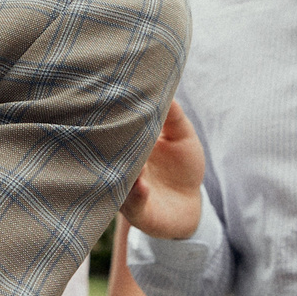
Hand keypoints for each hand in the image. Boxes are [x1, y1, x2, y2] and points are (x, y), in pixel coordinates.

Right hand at [119, 100, 203, 238]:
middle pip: (108, 151)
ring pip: (117, 178)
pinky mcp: (137, 211)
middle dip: (109, 139)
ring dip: (123, 168)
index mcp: (129, 144)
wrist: (188, 205)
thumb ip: (173, 114)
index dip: (112, 114)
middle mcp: (121, 165)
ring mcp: (126, 189)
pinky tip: (141, 184)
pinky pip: (133, 203)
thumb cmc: (182, 166)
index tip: (110, 97)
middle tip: (111, 124)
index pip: (114, 127)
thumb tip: (163, 84)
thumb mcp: (181, 136)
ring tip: (130, 159)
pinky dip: (136, 193)